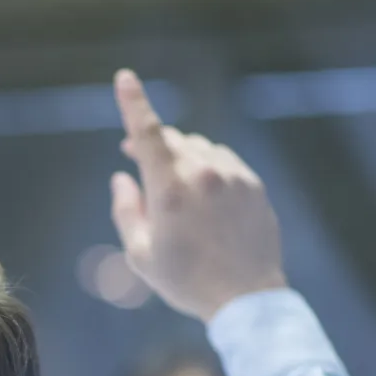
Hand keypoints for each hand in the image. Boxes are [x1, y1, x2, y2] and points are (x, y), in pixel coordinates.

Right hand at [109, 69, 286, 321]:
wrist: (246, 298)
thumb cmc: (186, 281)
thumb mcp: (141, 254)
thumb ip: (125, 209)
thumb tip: (122, 178)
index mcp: (170, 188)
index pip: (147, 132)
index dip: (133, 102)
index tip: (125, 77)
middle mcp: (203, 173)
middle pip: (172, 140)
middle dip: (152, 145)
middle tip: (135, 157)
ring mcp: (233, 175)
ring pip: (199, 149)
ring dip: (182, 158)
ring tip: (175, 190)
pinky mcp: (253, 184)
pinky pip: (224, 163)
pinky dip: (208, 170)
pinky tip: (204, 198)